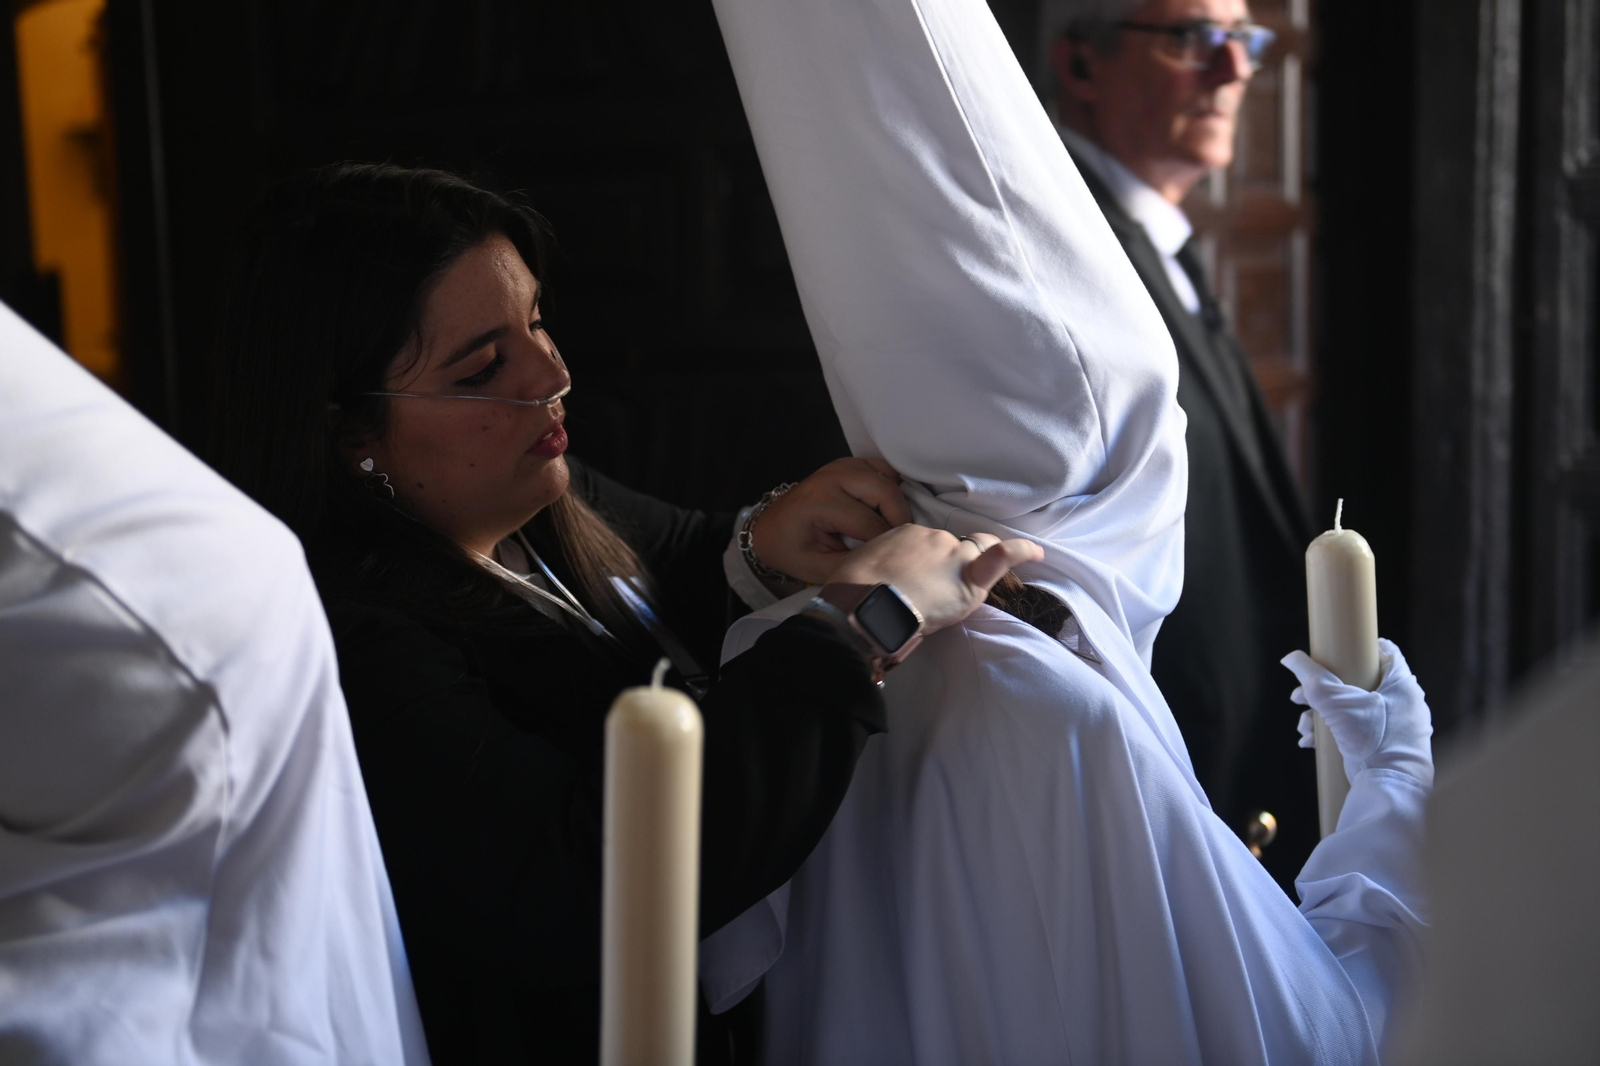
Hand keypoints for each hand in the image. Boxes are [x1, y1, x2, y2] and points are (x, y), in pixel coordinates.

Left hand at [750, 458, 911, 586]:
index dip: (887, 543)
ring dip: (897, 503)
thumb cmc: (790, 549)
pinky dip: (892, 487)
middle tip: (900, 543)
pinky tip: (884, 509)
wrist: (770, 528)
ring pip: (888, 478)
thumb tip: (885, 563)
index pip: (870, 522)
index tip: (892, 558)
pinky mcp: (849, 464)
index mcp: (820, 502)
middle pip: (885, 492)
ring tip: (891, 527)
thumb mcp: (815, 568)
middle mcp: (832, 477)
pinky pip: (883, 469)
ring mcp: (842, 466)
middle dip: (900, 519)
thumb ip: (850, 566)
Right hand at [827, 526, 1043, 633]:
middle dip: (950, 567)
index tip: (919, 578)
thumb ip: (883, 568)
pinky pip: (1002, 557)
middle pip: (954, 550)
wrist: (863, 605)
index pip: (929, 547)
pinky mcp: (969, 579)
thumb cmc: (853, 592)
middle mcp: (935, 539)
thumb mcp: (862, 568)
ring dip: (969, 573)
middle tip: (933, 592)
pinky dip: (1021, 552)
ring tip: (953, 597)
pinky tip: (1037, 553)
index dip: (929, 564)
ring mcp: (954, 556)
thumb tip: (887, 580)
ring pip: (974, 558)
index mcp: (908, 534)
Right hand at [1281, 638, 1433, 785]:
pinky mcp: (1386, 745)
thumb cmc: (1370, 736)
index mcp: (1400, 681)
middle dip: (1320, 691)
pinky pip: (1356, 729)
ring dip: (1320, 714)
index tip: (1331, 653)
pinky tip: (1310, 741)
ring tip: (1303, 727)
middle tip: (1299, 697)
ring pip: (1351, 708)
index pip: (1382, 650)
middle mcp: (1402, 700)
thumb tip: (1290, 658)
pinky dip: (1332, 731)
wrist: (1389, 784)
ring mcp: (1395, 724)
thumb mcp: (1333, 700)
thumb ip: (1309, 675)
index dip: (1355, 648)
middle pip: (1356, 681)